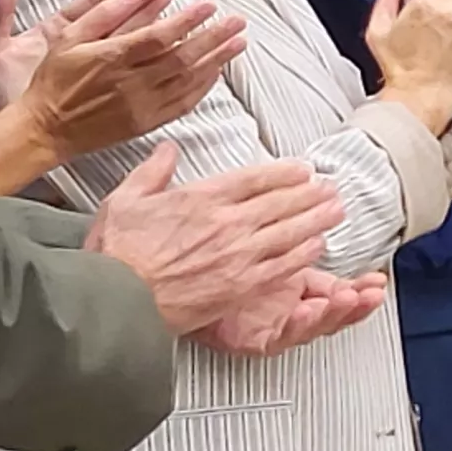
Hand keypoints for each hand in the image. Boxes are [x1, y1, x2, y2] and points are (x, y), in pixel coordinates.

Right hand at [0, 0, 245, 160]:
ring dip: (217, 60)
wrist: (46, 128)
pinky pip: (183, 104)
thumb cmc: (54, 80)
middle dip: (214, 38)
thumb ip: (102, 15)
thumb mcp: (67, 39)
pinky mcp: (146, 123)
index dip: (187, 21)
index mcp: (110, 59)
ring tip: (238, 42)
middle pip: (182, 58)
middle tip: (238, 21)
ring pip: (188, 81)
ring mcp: (141, 106)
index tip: (208, 5)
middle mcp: (130, 84)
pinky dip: (203, 87)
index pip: (158, 37)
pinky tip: (216, 72)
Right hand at [80, 146, 382, 355]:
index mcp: (201, 198)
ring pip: (291, 231)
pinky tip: (319, 246)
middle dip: (312, 193)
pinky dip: (305, 253)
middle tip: (332, 187)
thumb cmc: (114, 254)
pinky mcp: (242, 285)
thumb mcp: (123, 201)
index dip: (285, 172)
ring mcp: (238, 254)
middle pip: (282, 202)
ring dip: (318, 218)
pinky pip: (284, 265)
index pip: (255, 178)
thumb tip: (168, 148)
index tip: (303, 169)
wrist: (114, 302)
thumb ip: (151, 172)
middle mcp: (227, 222)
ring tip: (338, 209)